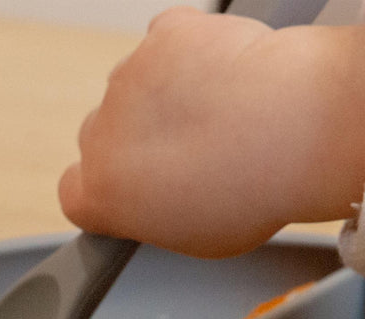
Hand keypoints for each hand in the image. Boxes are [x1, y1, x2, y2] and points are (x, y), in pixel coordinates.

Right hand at [59, 7, 364, 257]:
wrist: (291, 133)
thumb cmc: (249, 196)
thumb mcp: (193, 238)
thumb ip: (154, 216)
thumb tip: (158, 199)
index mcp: (100, 192)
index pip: (74, 191)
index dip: (104, 191)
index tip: (132, 192)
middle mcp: (100, 132)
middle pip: (100, 136)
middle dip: (134, 143)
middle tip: (186, 155)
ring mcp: (129, 77)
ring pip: (134, 88)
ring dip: (164, 99)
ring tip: (220, 118)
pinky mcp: (165, 35)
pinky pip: (166, 44)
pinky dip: (189, 56)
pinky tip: (224, 80)